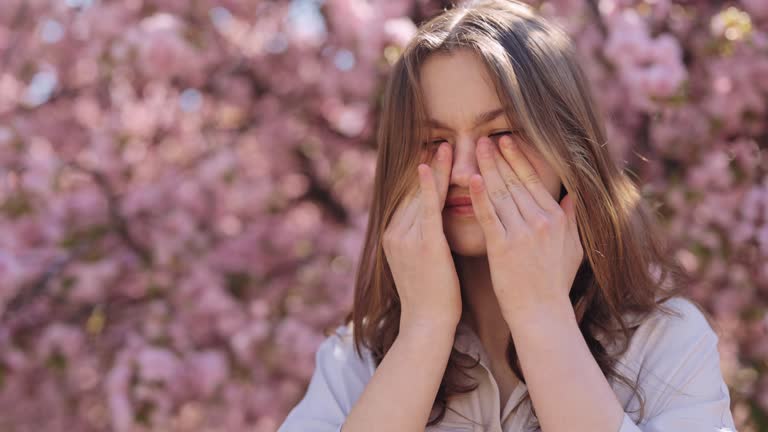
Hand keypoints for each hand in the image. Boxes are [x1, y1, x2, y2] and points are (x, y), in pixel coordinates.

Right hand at [383, 142, 461, 330]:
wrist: (428, 324)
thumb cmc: (432, 297)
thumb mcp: (421, 261)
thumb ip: (423, 237)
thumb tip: (434, 219)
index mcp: (392, 235)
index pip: (409, 198)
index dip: (421, 175)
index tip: (431, 153)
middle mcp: (394, 232)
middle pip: (412, 192)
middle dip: (427, 165)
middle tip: (439, 138)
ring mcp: (405, 238)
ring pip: (421, 195)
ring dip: (434, 168)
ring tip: (445, 144)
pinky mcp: (423, 244)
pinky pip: (428, 207)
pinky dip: (431, 184)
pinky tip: (434, 163)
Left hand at [468, 135, 583, 322]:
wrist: (541, 314)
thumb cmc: (554, 284)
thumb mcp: (572, 249)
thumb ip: (571, 221)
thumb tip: (572, 196)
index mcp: (555, 219)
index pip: (533, 181)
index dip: (518, 159)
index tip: (506, 141)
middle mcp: (540, 222)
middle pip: (514, 182)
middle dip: (498, 157)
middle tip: (484, 137)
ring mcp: (521, 234)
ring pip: (500, 193)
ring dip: (486, 167)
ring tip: (474, 148)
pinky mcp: (503, 248)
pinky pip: (489, 216)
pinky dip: (480, 195)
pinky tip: (472, 178)